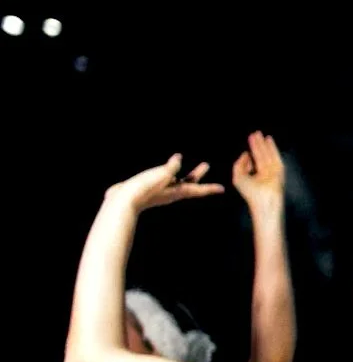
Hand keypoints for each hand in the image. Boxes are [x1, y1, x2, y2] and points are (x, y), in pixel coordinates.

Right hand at [106, 155, 223, 213]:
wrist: (121, 202)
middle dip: (197, 173)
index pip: (198, 189)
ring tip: (182, 162)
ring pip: (173, 180)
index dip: (210, 188)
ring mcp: (158, 191)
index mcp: (177, 192)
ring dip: (180, 171)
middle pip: (188, 182)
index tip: (222, 189)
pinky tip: (163, 170)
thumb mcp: (162, 176)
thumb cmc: (144, 189)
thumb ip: (172, 167)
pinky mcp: (147, 188)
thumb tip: (179, 159)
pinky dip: (165, 172)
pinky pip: (160, 179)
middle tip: (206, 165)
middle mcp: (170, 192)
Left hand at [231, 131, 286, 221]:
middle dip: (257, 145)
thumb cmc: (250, 192)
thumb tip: (246, 153)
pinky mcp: (279, 169)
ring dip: (263, 144)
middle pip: (261, 156)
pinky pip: (275, 155)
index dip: (251, 151)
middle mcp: (265, 173)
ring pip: (267, 154)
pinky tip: (268, 139)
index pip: (254, 161)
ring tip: (259, 134)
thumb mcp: (238, 177)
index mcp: (256, 177)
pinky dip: (272, 147)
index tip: (250, 142)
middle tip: (255, 134)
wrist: (263, 200)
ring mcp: (272, 171)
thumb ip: (239, 164)